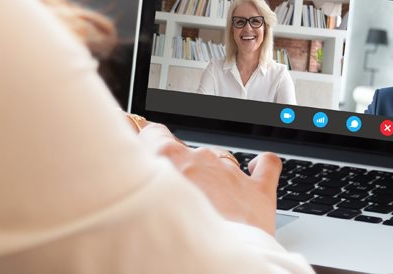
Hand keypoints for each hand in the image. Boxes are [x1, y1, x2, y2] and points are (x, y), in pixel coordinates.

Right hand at [137, 123, 281, 234]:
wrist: (213, 266)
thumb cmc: (173, 239)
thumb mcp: (141, 203)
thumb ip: (137, 180)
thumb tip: (126, 169)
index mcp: (167, 156)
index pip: (153, 133)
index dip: (150, 143)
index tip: (146, 154)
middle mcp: (200, 158)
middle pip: (187, 152)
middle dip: (182, 170)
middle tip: (176, 197)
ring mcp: (230, 172)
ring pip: (220, 160)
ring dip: (214, 175)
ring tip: (208, 204)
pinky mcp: (258, 189)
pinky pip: (266, 164)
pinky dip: (261, 164)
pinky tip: (254, 168)